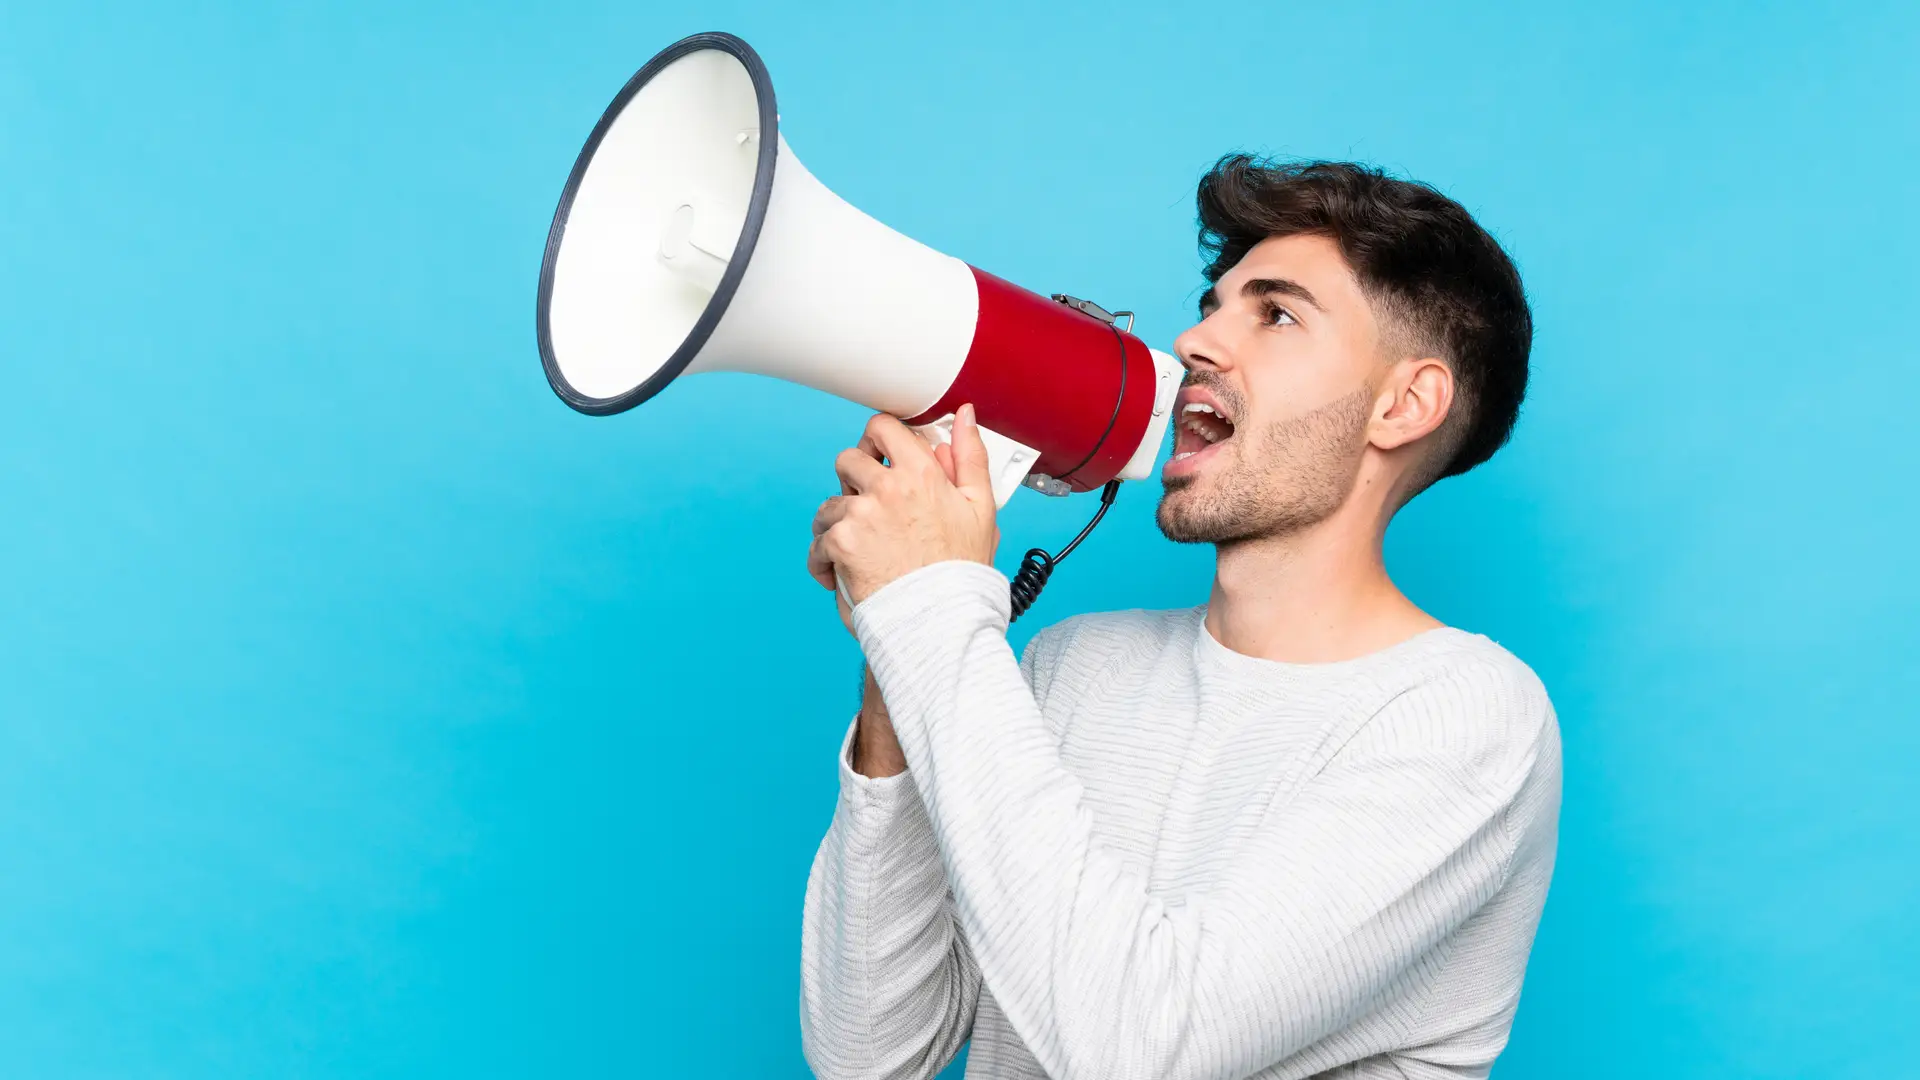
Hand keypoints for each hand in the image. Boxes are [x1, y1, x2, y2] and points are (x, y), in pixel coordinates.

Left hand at [806, 405, 999, 623]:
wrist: (941, 620)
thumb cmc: (962, 569)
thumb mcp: (980, 507)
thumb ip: (970, 457)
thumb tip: (964, 417)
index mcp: (922, 474)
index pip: (884, 428)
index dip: (878, 439)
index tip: (878, 455)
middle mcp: (888, 488)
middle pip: (848, 460)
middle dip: (853, 480)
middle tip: (866, 505)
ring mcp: (861, 515)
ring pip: (829, 504)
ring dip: (836, 522)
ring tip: (855, 547)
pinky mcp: (841, 543)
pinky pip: (818, 542)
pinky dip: (823, 560)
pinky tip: (840, 574)